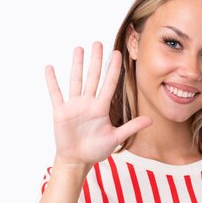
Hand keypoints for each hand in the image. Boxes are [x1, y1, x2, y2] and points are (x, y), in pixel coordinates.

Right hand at [45, 42, 151, 166]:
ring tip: (79, 49)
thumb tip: (151, 120)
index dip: (113, 69)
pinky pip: (56, 93)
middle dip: (96, 60)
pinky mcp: (61, 112)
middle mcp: (88, 103)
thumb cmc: (96, 149)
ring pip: (76, 80)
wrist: (78, 159)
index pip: (109, 84)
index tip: (117, 53)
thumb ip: (131, 127)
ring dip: (77, 65)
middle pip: (93, 77)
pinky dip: (52, 81)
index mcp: (101, 108)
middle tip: (98, 43)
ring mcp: (74, 106)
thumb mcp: (116, 138)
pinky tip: (50, 68)